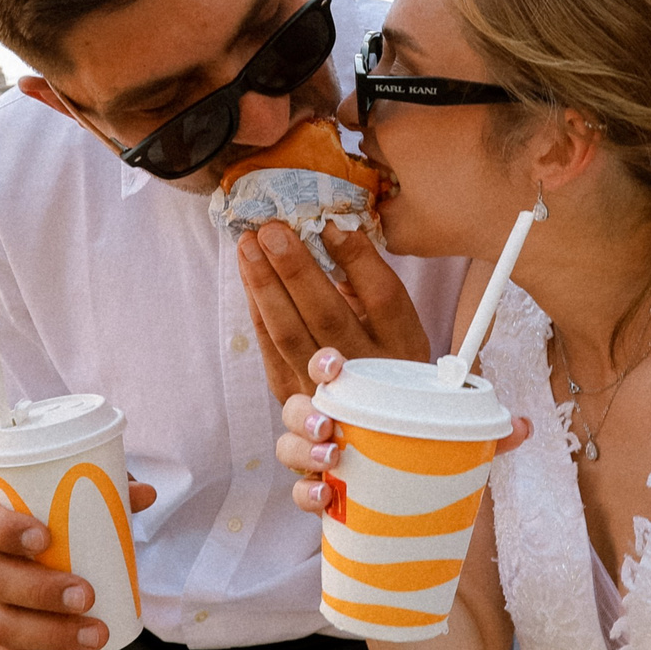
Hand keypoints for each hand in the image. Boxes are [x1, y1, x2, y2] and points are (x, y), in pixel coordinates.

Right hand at [0, 479, 158, 649]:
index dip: (7, 531)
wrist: (11, 557)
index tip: (47, 538)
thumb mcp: (61, 503)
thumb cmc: (42, 524)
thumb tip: (147, 495)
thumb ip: (103, 494)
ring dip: (51, 635)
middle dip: (40, 591)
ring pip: (0, 628)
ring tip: (98, 634)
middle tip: (87, 595)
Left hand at [237, 223, 429, 401]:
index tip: (328, 222)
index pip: (384, 297)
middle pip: (328, 314)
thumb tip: (332, 232)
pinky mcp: (293, 398)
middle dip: (295, 267)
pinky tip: (248, 278)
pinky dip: (257, 310)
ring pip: (289, 334)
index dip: (356, 258)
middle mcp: (367, 373)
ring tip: (248, 245)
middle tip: (271, 228)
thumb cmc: (384, 360)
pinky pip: (270, 350)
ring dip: (264, 284)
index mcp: (403, 347)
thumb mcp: (398, 327)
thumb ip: (370, 285)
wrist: (371, 427)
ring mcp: (326, 391)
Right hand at [276, 348, 532, 513]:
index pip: (330, 366)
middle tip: (326, 426)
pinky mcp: (316, 489)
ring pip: (289, 445)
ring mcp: (316, 454)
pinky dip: (306, 494)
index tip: (335, 365)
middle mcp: (329, 417)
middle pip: (297, 405)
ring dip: (301, 452)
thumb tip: (525, 426)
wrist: (405, 491)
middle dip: (303, 413)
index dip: (324, 362)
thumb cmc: (419, 445)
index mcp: (357, 392)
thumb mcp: (449, 433)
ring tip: (330, 460)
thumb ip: (483, 432)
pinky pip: (299, 491)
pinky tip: (323, 497)